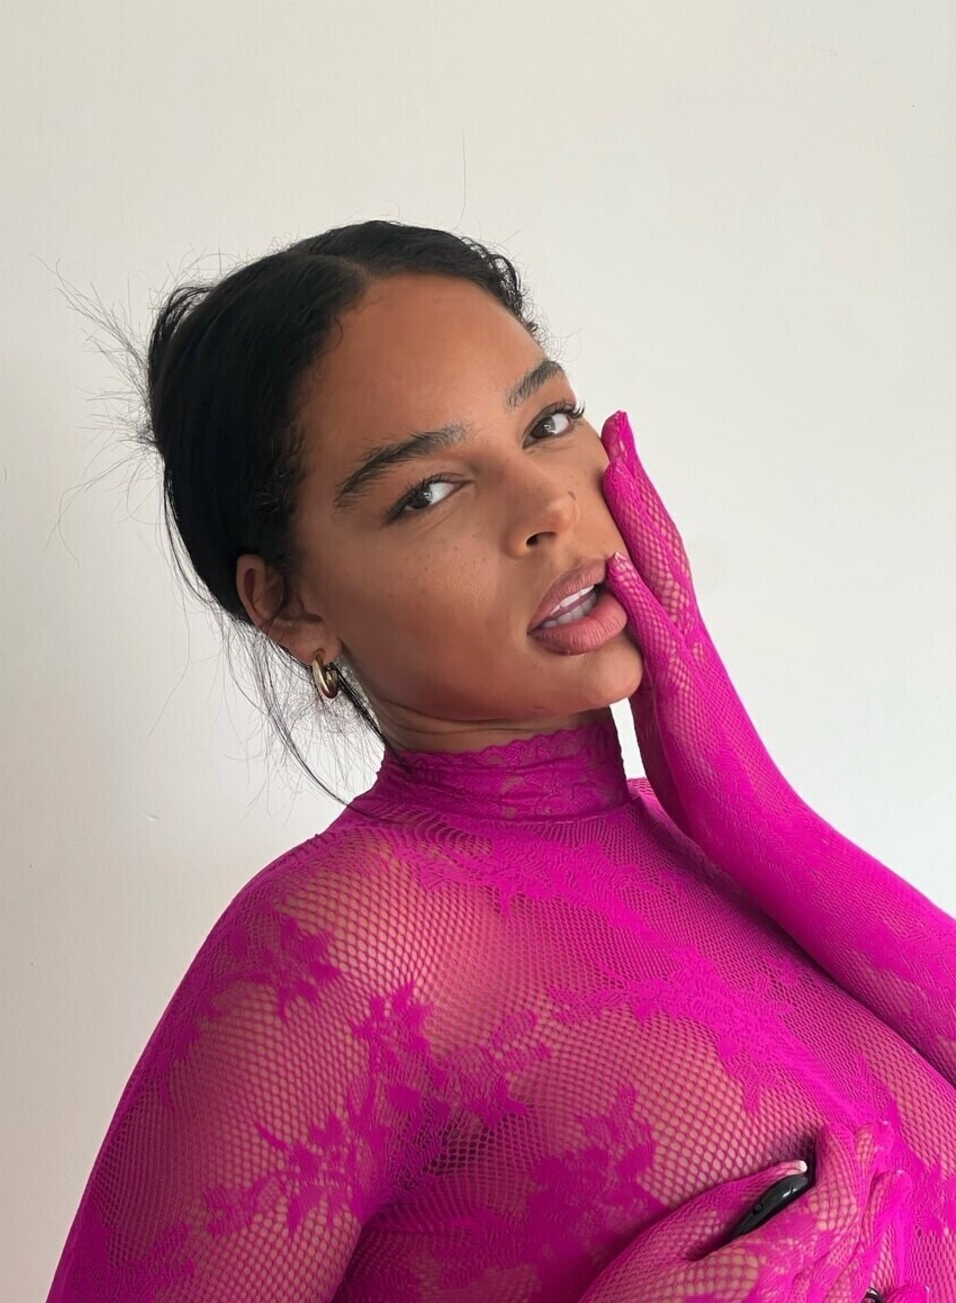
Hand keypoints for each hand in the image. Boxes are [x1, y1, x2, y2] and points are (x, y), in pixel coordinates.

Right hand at [528, 1121, 924, 1302]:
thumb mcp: (657, 1248)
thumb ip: (727, 1205)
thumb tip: (788, 1172)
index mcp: (752, 1277)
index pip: (823, 1206)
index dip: (838, 1163)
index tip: (834, 1133)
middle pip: (848, 1240)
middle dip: (864, 1184)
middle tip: (874, 1145)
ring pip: (858, 1288)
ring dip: (880, 1232)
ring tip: (892, 1189)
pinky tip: (909, 1296)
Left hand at [599, 411, 803, 879]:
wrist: (746, 826)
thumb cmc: (702, 776)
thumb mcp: (660, 711)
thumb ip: (639, 673)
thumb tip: (608, 649)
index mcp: (676, 641)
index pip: (653, 558)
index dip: (633, 505)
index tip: (610, 453)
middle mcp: (687, 638)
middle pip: (662, 545)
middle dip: (637, 484)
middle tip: (617, 425)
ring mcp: (689, 664)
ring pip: (664, 576)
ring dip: (638, 519)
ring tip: (611, 465)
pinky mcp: (683, 699)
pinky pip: (656, 642)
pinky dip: (635, 600)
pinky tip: (612, 564)